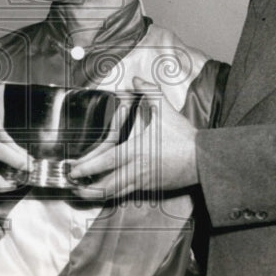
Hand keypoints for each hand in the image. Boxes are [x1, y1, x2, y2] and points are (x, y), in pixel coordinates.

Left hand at [67, 77, 198, 198]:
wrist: (203, 159)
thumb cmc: (182, 136)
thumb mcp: (164, 109)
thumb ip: (148, 92)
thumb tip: (133, 80)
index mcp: (136, 150)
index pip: (106, 160)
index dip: (87, 166)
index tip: (73, 169)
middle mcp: (137, 169)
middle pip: (106, 184)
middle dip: (87, 188)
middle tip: (71, 187)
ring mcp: (143, 182)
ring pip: (116, 193)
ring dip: (98, 195)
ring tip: (83, 194)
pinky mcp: (151, 188)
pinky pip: (128, 194)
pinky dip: (114, 195)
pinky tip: (106, 193)